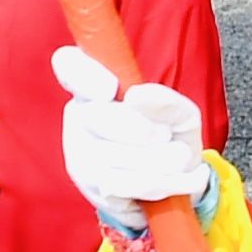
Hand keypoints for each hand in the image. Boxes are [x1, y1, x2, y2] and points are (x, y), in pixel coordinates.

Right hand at [54, 44, 209, 225]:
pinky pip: (128, 184)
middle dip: (142, 130)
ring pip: (117, 156)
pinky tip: (182, 179)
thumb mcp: (179, 114)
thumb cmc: (170, 135)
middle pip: (99, 117)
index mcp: (95, 85)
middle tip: (166, 135)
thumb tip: (138, 96)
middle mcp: (78, 115)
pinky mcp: (92, 186)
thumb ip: (166, 102)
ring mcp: (80, 152)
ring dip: (161, 160)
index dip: (85, 76)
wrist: (175, 182)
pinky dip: (164, 182)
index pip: (69, 65)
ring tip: (181, 158)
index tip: (111, 89)